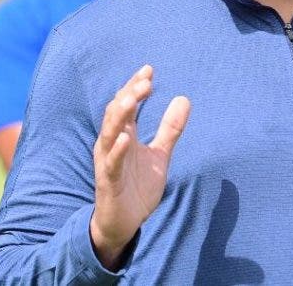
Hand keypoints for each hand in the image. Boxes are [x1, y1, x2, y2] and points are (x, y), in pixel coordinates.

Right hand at [89, 65, 190, 269]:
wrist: (124, 222)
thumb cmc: (138, 186)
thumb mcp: (160, 155)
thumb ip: (170, 129)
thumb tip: (184, 99)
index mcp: (124, 135)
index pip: (126, 104)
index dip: (135, 87)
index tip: (149, 70)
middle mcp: (112, 144)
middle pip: (117, 113)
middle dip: (129, 94)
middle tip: (145, 79)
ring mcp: (108, 161)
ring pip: (109, 133)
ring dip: (119, 116)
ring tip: (131, 99)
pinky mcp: (108, 181)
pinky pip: (111, 163)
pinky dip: (117, 149)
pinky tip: (125, 138)